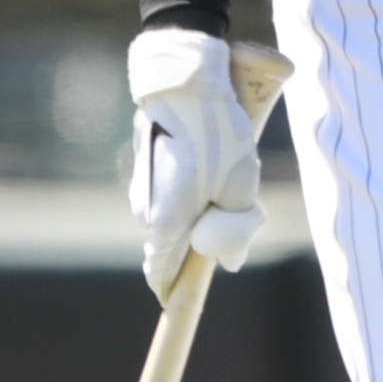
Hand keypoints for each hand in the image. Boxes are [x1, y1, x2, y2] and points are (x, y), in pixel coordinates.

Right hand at [126, 29, 266, 299]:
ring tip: (221, 178)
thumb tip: (228, 263)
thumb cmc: (218, 138)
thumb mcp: (241, 188)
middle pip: (169, 243)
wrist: (187, 82)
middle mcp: (146, 209)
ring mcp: (141, 184)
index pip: (160, 273)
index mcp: (167, 223)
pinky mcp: (144, 162)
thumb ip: (235, 232)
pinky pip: (164, 190)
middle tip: (229, 215)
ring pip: (167, 214)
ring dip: (190, 210)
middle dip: (195, 240)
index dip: (171, 289)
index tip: (177, 299)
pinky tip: (205, 160)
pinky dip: (183, 187)